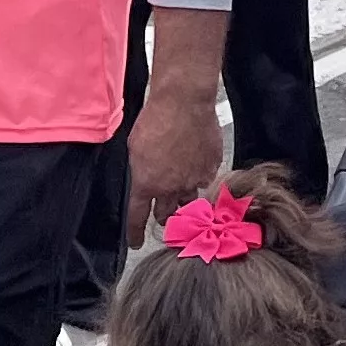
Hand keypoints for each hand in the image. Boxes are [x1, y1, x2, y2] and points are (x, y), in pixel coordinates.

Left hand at [124, 83, 224, 241]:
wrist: (184, 103)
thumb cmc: (155, 119)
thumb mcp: (134, 147)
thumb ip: (138, 171)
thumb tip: (141, 181)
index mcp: (146, 184)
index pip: (137, 218)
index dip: (135, 234)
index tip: (136, 242)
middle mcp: (171, 188)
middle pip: (167, 215)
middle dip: (164, 217)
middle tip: (163, 214)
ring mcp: (194, 179)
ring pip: (189, 200)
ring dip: (183, 198)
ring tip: (181, 189)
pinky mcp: (211, 167)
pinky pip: (206, 180)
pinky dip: (200, 177)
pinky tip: (195, 165)